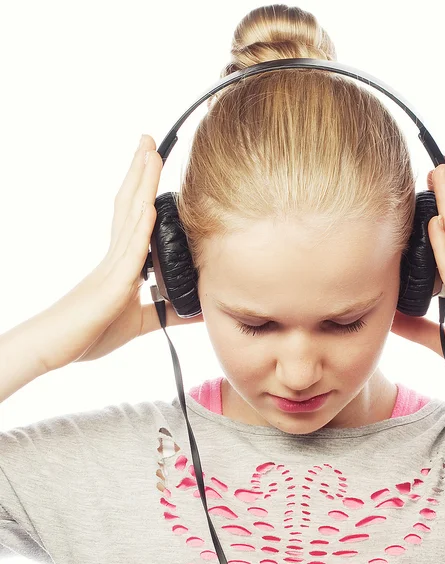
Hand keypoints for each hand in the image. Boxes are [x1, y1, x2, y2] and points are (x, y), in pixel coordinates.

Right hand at [39, 135, 202, 372]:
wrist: (54, 349)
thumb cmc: (90, 332)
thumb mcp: (140, 322)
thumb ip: (167, 313)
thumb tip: (198, 310)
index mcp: (122, 263)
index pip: (136, 218)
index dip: (144, 190)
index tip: (155, 164)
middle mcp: (116, 256)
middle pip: (130, 205)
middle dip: (141, 172)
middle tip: (151, 141)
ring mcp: (112, 266)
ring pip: (129, 216)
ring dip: (141, 184)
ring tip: (150, 152)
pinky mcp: (111, 284)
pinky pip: (128, 251)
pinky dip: (141, 226)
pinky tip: (150, 206)